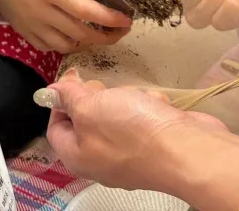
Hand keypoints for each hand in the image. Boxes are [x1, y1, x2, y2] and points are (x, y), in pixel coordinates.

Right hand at [0, 0, 130, 52]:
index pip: (84, 10)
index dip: (108, 18)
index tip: (127, 17)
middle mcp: (39, 10)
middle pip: (80, 33)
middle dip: (106, 35)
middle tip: (123, 27)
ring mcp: (29, 23)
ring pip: (66, 44)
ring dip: (86, 41)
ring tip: (101, 31)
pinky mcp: (21, 28)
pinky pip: (48, 46)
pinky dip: (65, 44)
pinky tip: (74, 33)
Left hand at [47, 70, 238, 210]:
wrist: (187, 150)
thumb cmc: (131, 130)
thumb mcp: (90, 107)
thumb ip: (68, 97)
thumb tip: (51, 92)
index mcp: (77, 156)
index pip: (56, 127)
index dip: (60, 101)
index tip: (72, 79)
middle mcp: (100, 160)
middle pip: (87, 120)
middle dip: (97, 98)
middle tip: (105, 89)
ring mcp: (129, 154)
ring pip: (117, 115)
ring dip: (127, 99)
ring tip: (138, 99)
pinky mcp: (154, 145)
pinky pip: (143, 119)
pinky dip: (149, 107)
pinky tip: (158, 107)